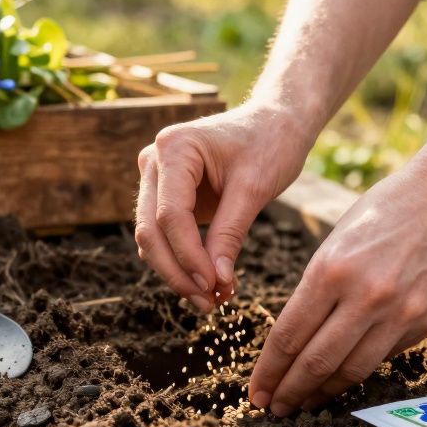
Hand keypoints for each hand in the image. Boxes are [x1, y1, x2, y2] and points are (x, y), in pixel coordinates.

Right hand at [135, 101, 310, 311]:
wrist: (275, 123)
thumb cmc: (270, 144)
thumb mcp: (255, 188)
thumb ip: (230, 233)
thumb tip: (215, 282)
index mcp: (174, 148)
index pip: (171, 215)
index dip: (189, 256)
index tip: (213, 287)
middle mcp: (154, 161)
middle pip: (151, 230)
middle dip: (178, 272)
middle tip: (208, 304)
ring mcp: (155, 178)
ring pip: (151, 238)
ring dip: (177, 272)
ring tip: (211, 299)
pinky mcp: (165, 195)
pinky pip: (163, 236)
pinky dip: (181, 262)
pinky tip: (207, 283)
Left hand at [248, 162, 426, 415]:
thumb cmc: (382, 213)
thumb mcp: (333, 244)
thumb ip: (316, 292)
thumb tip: (295, 342)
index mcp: (331, 271)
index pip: (289, 336)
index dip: (269, 370)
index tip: (255, 390)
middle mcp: (365, 296)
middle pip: (316, 362)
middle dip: (289, 391)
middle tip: (272, 408)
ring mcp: (400, 313)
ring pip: (351, 371)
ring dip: (322, 393)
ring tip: (302, 403)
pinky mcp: (425, 323)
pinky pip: (383, 358)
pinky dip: (357, 372)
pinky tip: (340, 380)